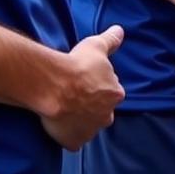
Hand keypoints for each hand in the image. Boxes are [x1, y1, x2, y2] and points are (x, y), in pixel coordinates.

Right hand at [41, 25, 125, 150]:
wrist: (54, 85)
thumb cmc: (78, 64)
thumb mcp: (97, 45)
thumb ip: (111, 39)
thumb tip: (120, 31)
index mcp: (116, 94)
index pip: (111, 91)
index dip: (98, 86)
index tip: (86, 81)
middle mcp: (107, 115)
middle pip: (102, 111)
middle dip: (92, 105)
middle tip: (76, 95)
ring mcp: (90, 131)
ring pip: (89, 126)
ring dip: (81, 119)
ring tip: (67, 108)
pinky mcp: (74, 142)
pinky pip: (73, 140)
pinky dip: (68, 135)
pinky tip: (60, 124)